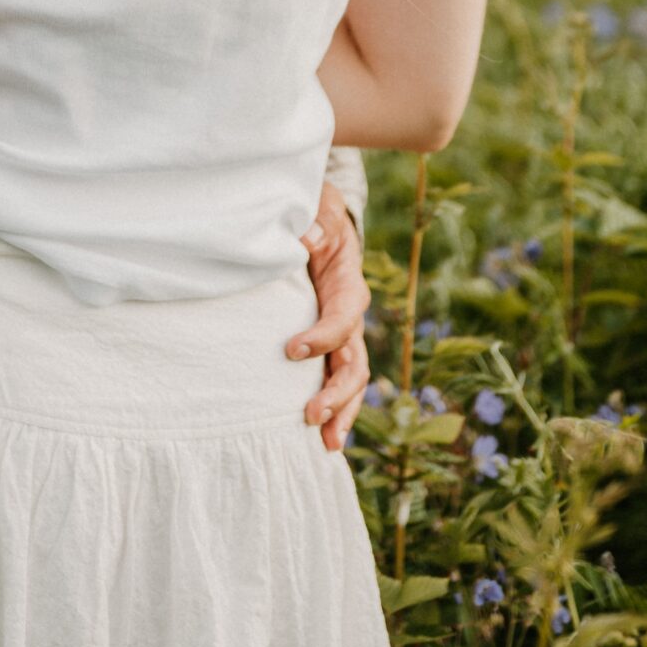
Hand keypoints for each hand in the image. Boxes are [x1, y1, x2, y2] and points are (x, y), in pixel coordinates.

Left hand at [287, 180, 371, 452]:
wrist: (316, 221)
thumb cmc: (314, 211)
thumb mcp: (318, 204)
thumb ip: (317, 219)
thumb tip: (308, 238)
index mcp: (347, 282)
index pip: (344, 315)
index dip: (323, 336)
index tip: (291, 351)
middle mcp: (349, 315)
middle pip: (355, 360)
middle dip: (338, 391)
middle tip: (311, 414)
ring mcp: (341, 335)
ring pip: (350, 380)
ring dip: (342, 412)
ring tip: (327, 443)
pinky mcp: (326, 346)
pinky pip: (334, 381)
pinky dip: (335, 411)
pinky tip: (324, 442)